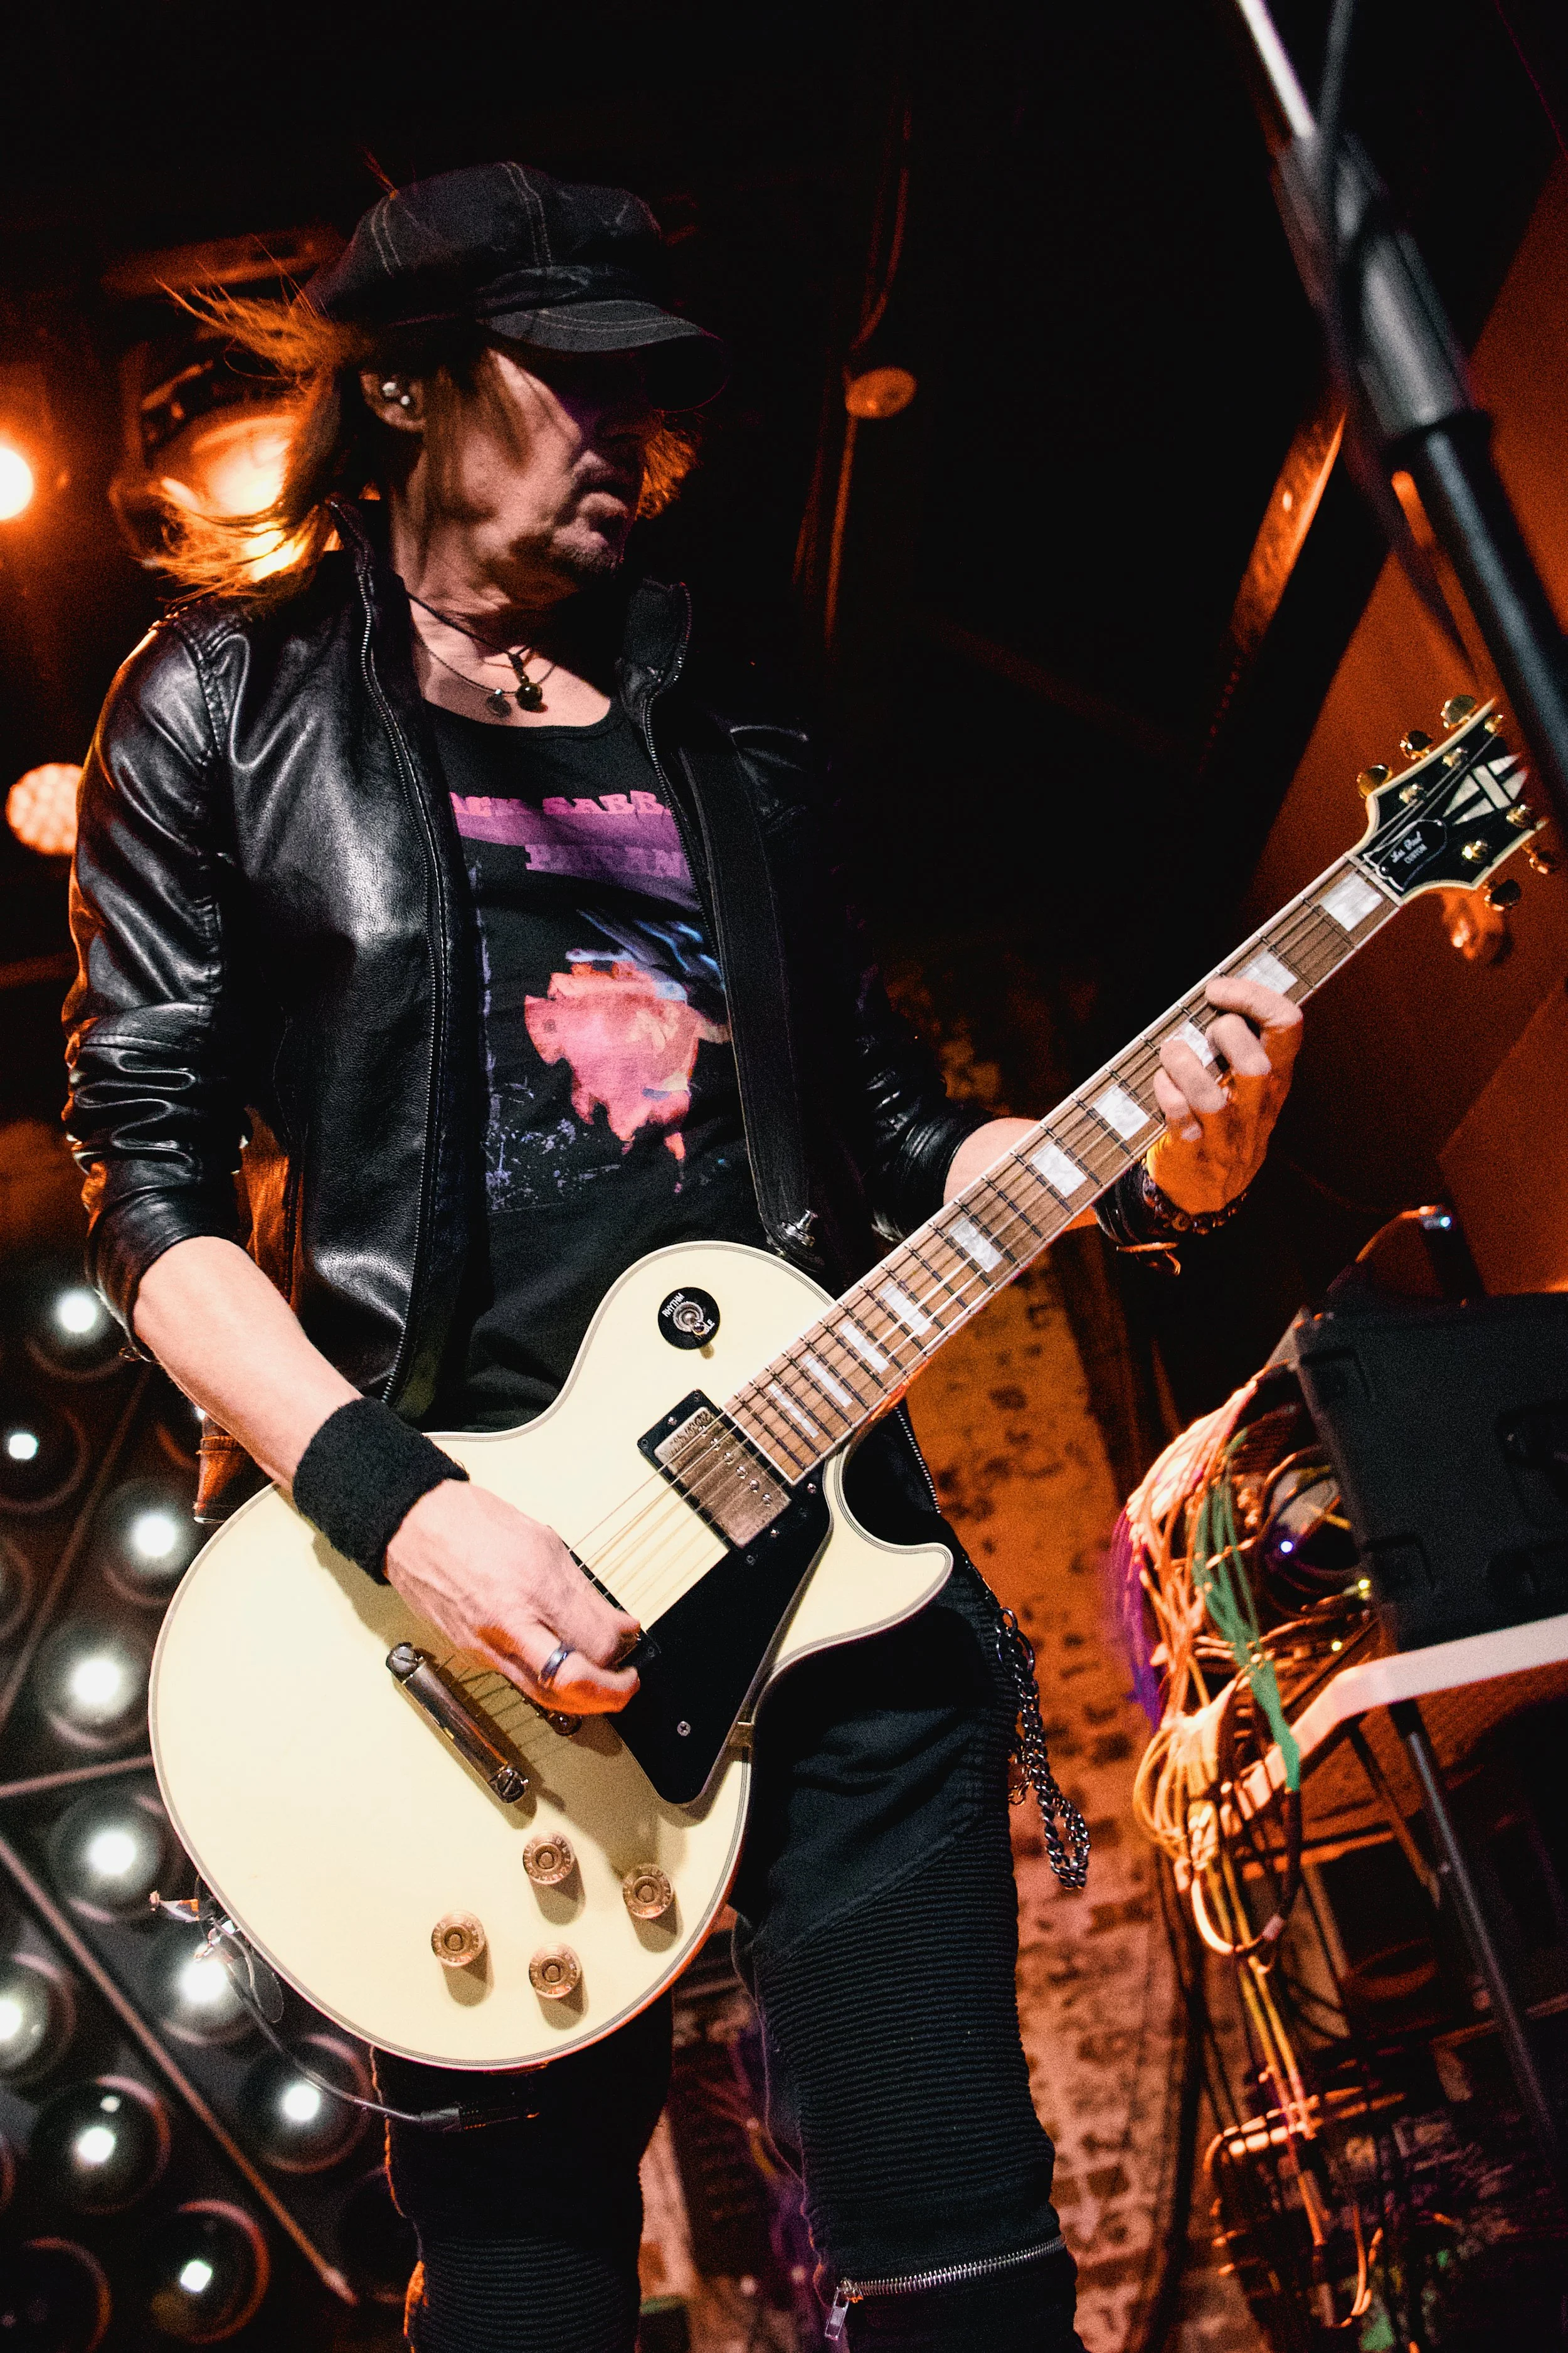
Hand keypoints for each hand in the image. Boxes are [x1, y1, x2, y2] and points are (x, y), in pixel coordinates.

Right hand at [385, 1480, 640, 1715]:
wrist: (416, 1528)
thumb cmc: (475, 1525)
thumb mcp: (546, 1545)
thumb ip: (585, 1594)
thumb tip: (619, 1626)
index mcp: (533, 1590)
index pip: (594, 1644)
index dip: (621, 1649)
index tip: (631, 1640)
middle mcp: (508, 1626)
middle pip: (570, 1685)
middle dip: (608, 1694)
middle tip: (627, 1684)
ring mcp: (485, 1647)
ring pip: (542, 1694)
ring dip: (580, 1698)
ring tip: (602, 1684)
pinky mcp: (470, 1655)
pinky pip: (517, 1680)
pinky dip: (546, 1682)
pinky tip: (561, 1667)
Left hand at [1148, 973, 1301, 1215]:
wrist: (1207, 1194)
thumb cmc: (1222, 1124)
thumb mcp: (1247, 1089)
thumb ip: (1241, 1046)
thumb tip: (1218, 992)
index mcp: (1275, 1081)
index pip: (1287, 1027)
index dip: (1254, 997)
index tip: (1217, 989)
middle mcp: (1256, 1108)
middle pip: (1256, 1064)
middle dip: (1223, 1035)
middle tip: (1203, 1034)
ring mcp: (1226, 1137)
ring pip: (1210, 1096)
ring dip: (1183, 1064)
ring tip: (1172, 1053)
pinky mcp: (1193, 1153)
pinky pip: (1179, 1118)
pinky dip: (1165, 1092)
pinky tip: (1160, 1083)